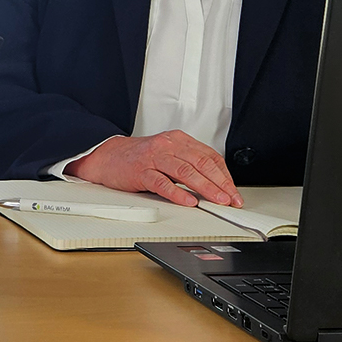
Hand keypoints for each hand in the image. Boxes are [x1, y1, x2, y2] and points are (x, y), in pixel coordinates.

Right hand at [66, 131, 241, 207]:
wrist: (107, 156)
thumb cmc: (140, 158)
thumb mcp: (168, 154)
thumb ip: (189, 164)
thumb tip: (216, 184)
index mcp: (178, 140)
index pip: (209, 156)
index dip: (225, 176)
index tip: (233, 192)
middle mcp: (168, 145)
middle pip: (201, 163)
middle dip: (220, 183)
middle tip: (231, 199)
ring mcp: (154, 157)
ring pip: (185, 171)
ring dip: (205, 187)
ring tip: (217, 200)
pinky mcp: (141, 171)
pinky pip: (162, 182)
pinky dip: (177, 193)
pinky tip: (188, 201)